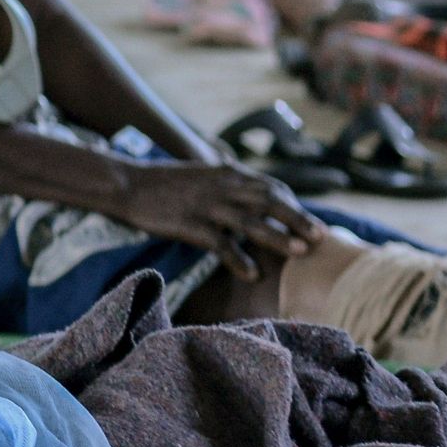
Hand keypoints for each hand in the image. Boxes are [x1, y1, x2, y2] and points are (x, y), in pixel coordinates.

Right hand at [115, 159, 323, 280]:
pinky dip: (239, 259)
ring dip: (278, 237)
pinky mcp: (191, 225)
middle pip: (270, 202)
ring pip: (253, 222)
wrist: (126, 184)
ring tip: (299, 251)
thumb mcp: (201, 174)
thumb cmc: (162, 182)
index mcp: (227, 173)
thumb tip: (248, 195)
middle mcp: (223, 187)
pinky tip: (252, 273)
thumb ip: (227, 182)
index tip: (310, 221)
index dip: (294, 204)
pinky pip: (222, 244)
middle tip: (319, 237)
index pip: (272, 187)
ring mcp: (207, 206)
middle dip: (298, 219)